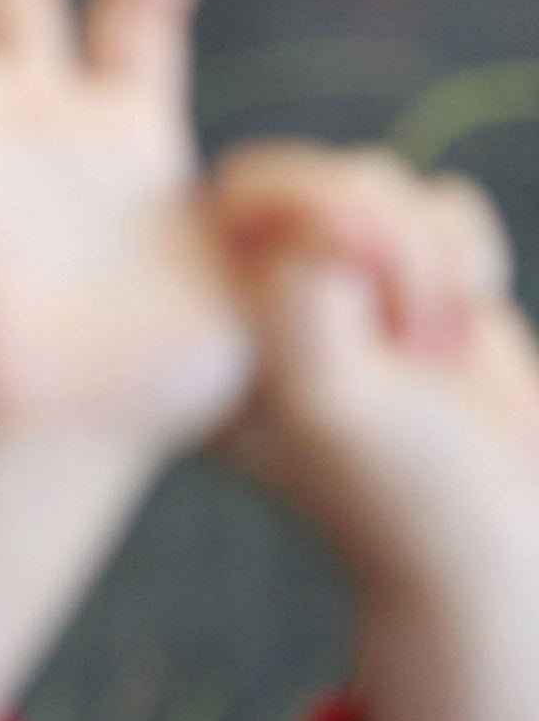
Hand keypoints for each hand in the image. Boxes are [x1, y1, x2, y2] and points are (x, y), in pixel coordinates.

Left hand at [211, 140, 538, 720]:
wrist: (509, 548)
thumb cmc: (405, 489)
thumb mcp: (324, 398)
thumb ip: (292, 296)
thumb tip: (314, 214)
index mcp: (210, 326)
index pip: (236, 197)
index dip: (318, 215)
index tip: (373, 300)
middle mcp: (257, 297)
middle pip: (309, 172)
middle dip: (389, 230)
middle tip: (420, 332)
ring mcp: (334, 283)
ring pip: (379, 179)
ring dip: (433, 252)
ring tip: (438, 345)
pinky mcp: (405, 280)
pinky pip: (437, 201)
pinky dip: (469, 252)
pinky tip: (465, 322)